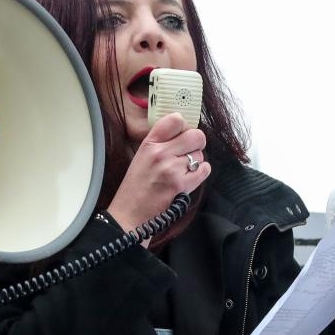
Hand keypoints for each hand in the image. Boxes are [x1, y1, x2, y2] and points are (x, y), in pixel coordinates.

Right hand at [106, 113, 208, 231]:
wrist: (130, 214)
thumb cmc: (136, 187)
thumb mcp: (141, 157)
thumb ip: (160, 142)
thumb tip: (184, 132)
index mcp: (149, 144)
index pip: (175, 119)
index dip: (184, 126)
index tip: (182, 134)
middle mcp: (160, 153)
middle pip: (196, 135)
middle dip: (196, 143)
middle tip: (189, 151)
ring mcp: (172, 169)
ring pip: (200, 154)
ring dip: (196, 161)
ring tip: (183, 170)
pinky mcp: (181, 185)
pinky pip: (204, 169)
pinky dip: (201, 172)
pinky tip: (190, 177)